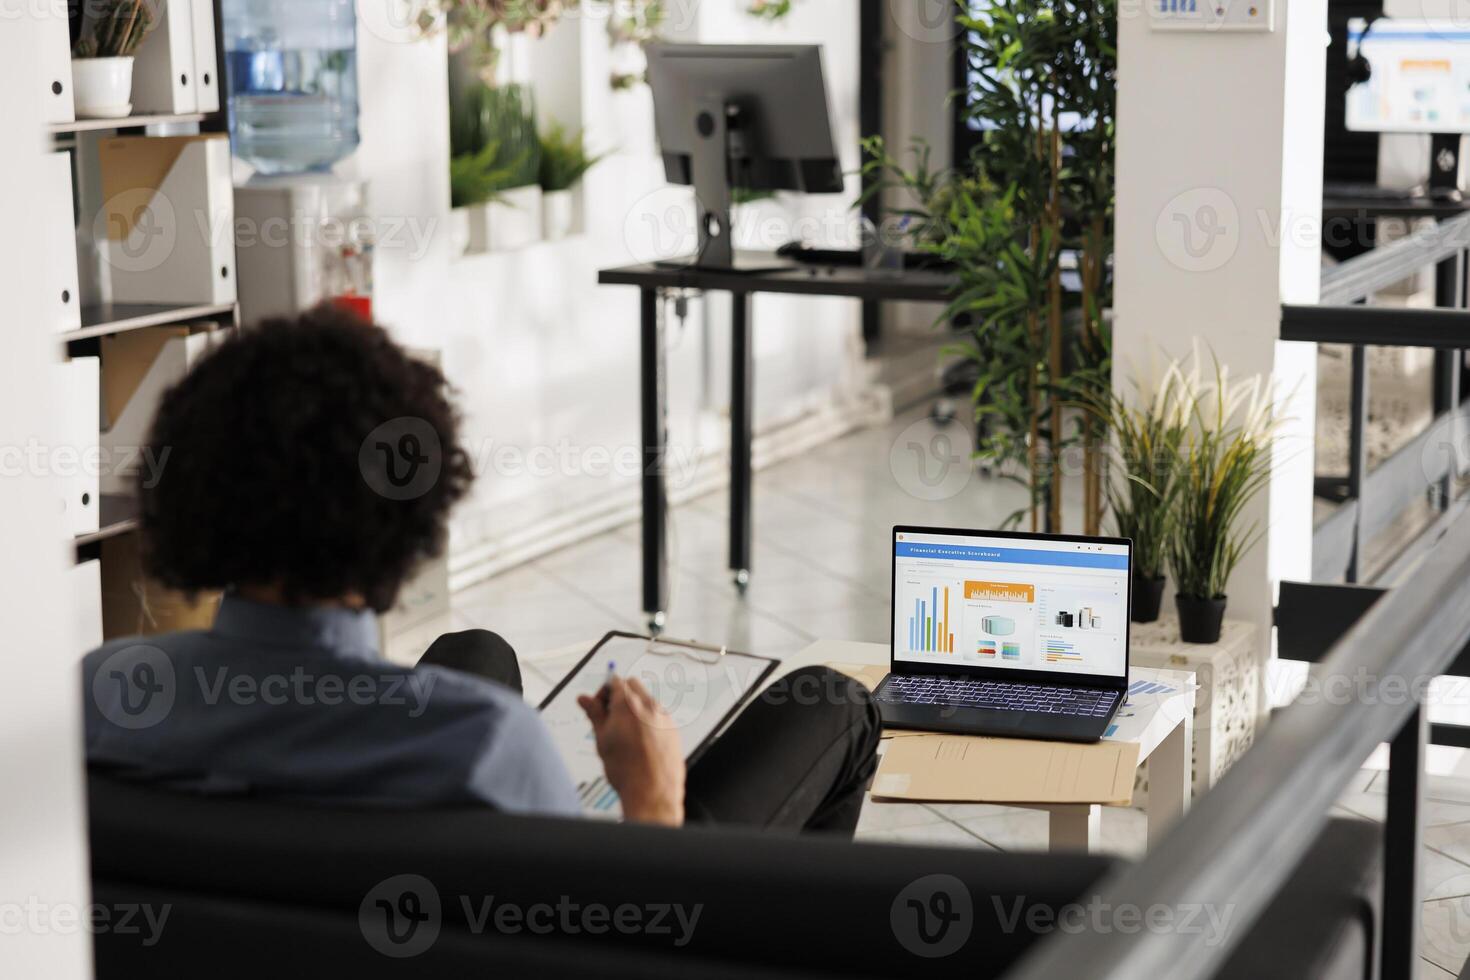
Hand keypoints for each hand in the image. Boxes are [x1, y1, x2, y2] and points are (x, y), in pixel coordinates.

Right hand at [578, 676, 684, 826]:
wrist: (652, 792)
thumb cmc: (628, 770)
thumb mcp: (602, 739)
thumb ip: (594, 714)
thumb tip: (585, 700)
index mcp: (629, 704)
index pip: (614, 681)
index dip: (603, 692)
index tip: (598, 706)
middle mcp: (649, 706)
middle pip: (632, 685)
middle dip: (620, 695)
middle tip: (609, 717)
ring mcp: (663, 716)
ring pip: (646, 700)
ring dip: (634, 708)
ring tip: (624, 733)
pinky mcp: (672, 728)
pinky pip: (658, 715)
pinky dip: (647, 720)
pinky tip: (639, 741)